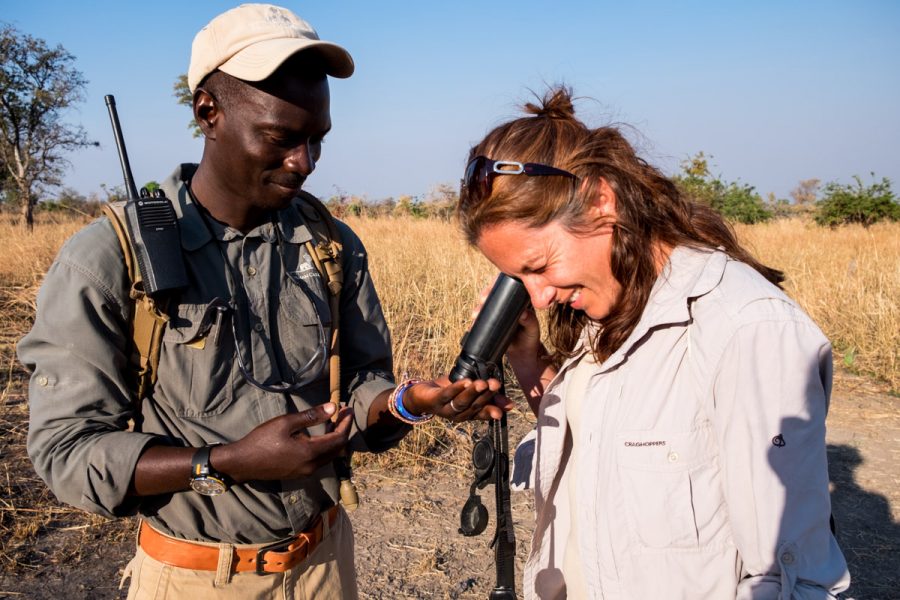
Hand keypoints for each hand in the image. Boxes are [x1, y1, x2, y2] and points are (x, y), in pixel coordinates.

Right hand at [214, 404, 351, 482]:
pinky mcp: (300, 473)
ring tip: (333, 420)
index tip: (347, 408)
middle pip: (338, 448)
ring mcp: (306, 472)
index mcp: (311, 453)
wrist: (243, 463)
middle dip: (343, 429)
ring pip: (330, 455)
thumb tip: (333, 407)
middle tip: (342, 412)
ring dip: (335, 438)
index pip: (339, 438)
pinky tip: (320, 434)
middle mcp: (312, 466)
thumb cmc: (262, 440)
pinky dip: (325, 446)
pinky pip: (321, 460)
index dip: (346, 422)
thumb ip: (311, 416)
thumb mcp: (286, 423)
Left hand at [404, 375, 511, 422]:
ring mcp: (446, 409)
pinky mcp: (435, 400)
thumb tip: (510, 405)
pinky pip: (447, 394)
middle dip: (485, 395)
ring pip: (462, 402)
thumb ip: (489, 397)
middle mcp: (458, 414)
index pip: (483, 413)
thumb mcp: (470, 392)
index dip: (494, 409)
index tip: (508, 406)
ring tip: (481, 383)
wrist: (419, 395)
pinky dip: (457, 388)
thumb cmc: (447, 391)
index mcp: (468, 413)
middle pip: (474, 406)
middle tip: (495, 384)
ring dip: (472, 392)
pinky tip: (466, 380)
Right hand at [473, 279, 541, 366]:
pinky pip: (482, 319)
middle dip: (486, 295)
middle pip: (494, 293)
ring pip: (486, 305)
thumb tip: (523, 314)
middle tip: (482, 300)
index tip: (493, 287)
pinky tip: (472, 325)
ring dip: (479, 308)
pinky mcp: (492, 322)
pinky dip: (477, 321)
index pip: (509, 286)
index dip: (499, 284)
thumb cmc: (530, 338)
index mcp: (520, 300)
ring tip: (475, 315)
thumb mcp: (533, 329)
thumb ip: (530, 321)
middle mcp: (508, 303)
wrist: (522, 352)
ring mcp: (498, 312)